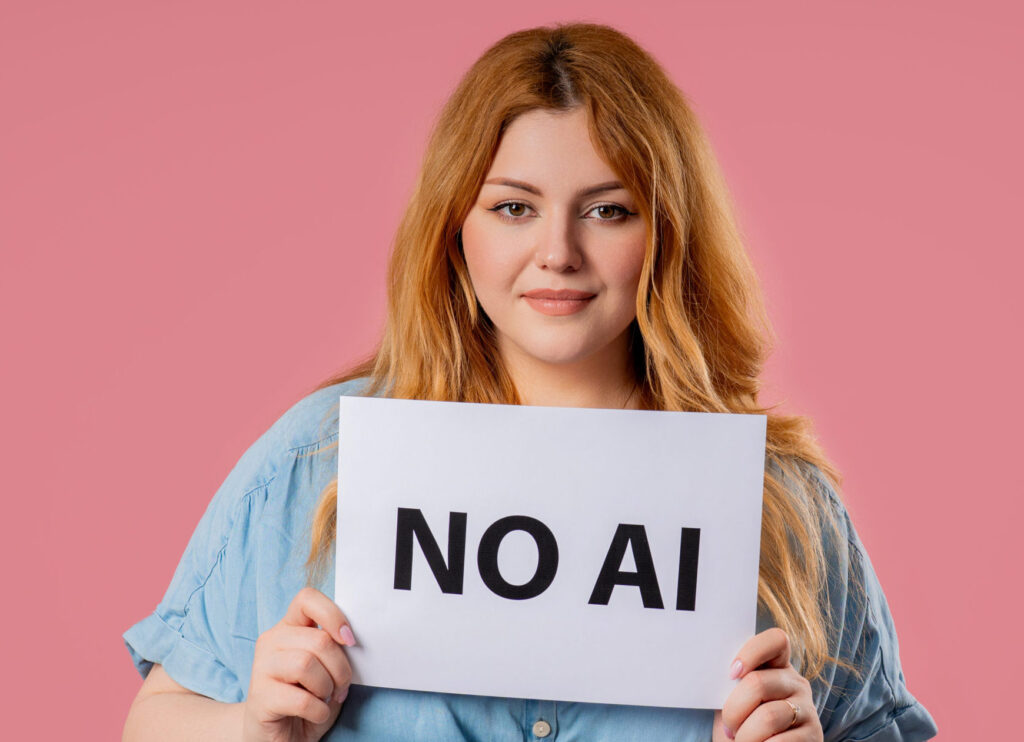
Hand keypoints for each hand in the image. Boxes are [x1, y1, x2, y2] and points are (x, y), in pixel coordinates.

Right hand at [242, 587, 355, 741]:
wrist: (277, 736)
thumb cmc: (306, 699)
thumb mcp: (324, 669)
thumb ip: (333, 649)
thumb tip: (352, 639)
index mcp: (289, 627)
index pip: (307, 599)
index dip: (333, 615)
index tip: (349, 640)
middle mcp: (271, 641)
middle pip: (319, 639)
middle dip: (341, 668)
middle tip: (340, 688)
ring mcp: (261, 667)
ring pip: (307, 664)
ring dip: (327, 688)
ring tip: (324, 699)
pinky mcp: (259, 697)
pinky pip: (301, 699)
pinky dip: (319, 711)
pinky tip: (315, 714)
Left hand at [712, 627, 820, 741]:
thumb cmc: (741, 726)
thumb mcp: (735, 700)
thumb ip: (733, 684)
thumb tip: (716, 670)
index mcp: (777, 666)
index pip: (776, 640)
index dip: (751, 652)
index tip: (731, 673)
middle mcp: (797, 683)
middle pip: (758, 682)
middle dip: (733, 710)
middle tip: (728, 727)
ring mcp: (808, 709)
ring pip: (768, 716)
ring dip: (746, 735)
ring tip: (740, 741)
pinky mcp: (815, 735)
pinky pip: (781, 741)